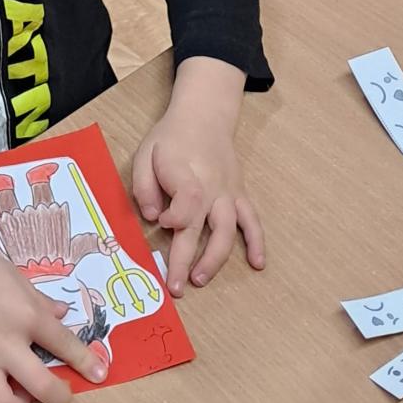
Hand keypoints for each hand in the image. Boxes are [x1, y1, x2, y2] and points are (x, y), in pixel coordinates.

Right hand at [0, 233, 107, 402]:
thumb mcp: (14, 275)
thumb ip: (39, 299)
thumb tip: (62, 314)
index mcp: (25, 315)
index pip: (65, 344)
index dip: (86, 362)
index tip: (99, 374)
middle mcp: (5, 343)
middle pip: (41, 386)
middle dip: (58, 398)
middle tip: (61, 397)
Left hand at [131, 59, 264, 295]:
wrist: (204, 117)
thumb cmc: (170, 138)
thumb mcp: (146, 152)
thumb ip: (144, 185)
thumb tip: (151, 217)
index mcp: (186, 176)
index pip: (186, 204)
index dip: (174, 218)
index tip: (161, 222)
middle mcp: (210, 189)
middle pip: (202, 228)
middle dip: (187, 260)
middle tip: (175, 286)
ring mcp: (227, 194)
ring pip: (227, 231)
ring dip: (215, 259)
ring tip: (201, 280)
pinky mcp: (238, 195)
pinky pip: (252, 220)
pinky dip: (257, 242)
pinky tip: (258, 263)